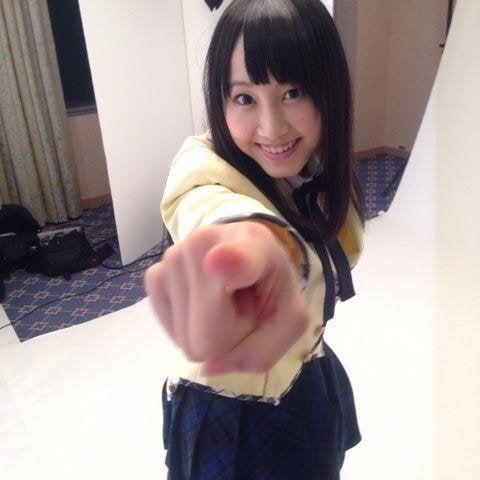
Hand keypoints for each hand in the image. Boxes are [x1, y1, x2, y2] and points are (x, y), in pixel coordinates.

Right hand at [144, 221, 308, 375]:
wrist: (246, 253)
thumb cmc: (270, 285)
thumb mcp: (288, 322)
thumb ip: (261, 351)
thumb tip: (206, 366)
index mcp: (253, 248)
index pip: (236, 257)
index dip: (229, 263)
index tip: (218, 262)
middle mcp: (203, 243)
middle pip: (206, 336)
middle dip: (226, 337)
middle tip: (240, 307)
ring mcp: (173, 258)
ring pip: (184, 337)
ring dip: (206, 330)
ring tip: (223, 299)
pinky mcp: (154, 274)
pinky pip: (167, 328)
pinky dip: (185, 327)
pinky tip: (200, 303)